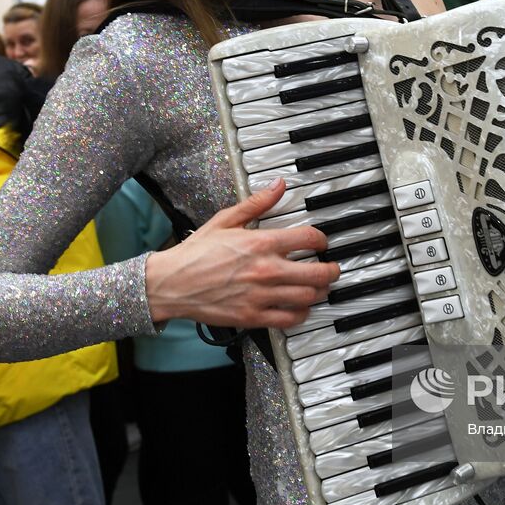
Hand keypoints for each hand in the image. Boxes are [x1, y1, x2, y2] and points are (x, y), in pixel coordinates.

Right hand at [145, 179, 339, 329]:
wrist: (172, 283)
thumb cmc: (196, 253)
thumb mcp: (225, 220)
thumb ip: (257, 204)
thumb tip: (279, 186)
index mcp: (262, 243)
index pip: (309, 238)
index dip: (322, 239)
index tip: (321, 243)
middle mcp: (266, 270)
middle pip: (318, 272)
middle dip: (331, 270)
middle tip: (332, 268)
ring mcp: (261, 295)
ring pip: (308, 297)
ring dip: (319, 291)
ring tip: (318, 287)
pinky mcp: (254, 316)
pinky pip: (290, 319)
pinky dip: (301, 314)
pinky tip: (300, 307)